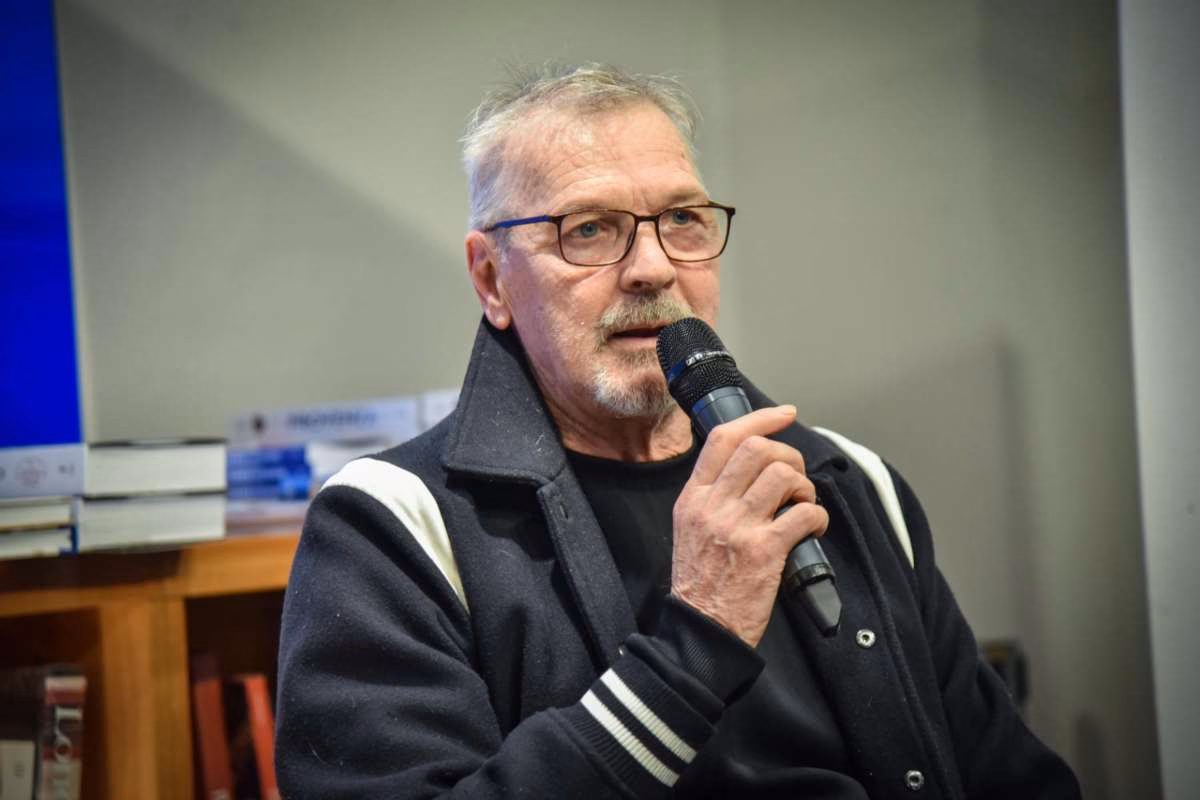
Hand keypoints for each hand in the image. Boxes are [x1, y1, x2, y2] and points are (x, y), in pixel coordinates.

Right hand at [671, 405, 829, 647]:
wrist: (700, 630)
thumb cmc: (700, 584)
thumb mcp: (689, 529)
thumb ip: (712, 498)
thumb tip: (751, 471)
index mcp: (693, 498)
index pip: (724, 439)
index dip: (760, 419)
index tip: (784, 415)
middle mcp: (713, 506)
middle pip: (758, 450)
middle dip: (789, 456)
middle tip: (796, 479)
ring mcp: (738, 526)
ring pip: (783, 475)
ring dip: (804, 487)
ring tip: (803, 506)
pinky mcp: (764, 550)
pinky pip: (804, 513)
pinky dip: (817, 516)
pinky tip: (813, 529)